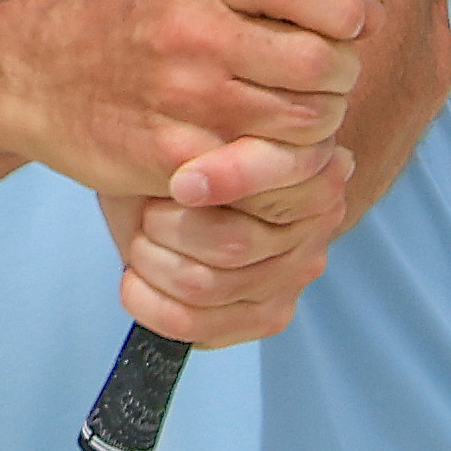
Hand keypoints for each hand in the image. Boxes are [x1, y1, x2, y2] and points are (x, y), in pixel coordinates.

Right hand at [0, 0, 366, 203]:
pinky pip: (267, 171)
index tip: (349, 25)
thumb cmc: (132, 27)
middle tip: (325, 85)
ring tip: (295, 119)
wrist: (35, 75)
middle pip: (321, 64)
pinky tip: (265, 154)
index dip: (344, 9)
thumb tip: (372, 14)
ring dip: (319, 127)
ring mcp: (186, 100)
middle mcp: (195, 34)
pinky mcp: (177, 158)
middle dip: (342, 78)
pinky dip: (282, 167)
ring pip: (306, 123)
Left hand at [108, 143, 357, 346]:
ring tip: (142, 240)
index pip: (282, 179)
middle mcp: (315, 222)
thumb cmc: (186, 144)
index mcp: (312, 166)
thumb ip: (209, 127)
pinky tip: (135, 281)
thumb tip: (207, 132)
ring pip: (206, 286)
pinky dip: (153, 305)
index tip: (180, 184)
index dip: (228, 181)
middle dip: (168, 228)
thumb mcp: (192, 122)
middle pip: (232, 244)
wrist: (189, 171)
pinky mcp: (269, 314)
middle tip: (148, 212)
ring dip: (154, 263)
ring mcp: (295, 273)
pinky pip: (200, 327)